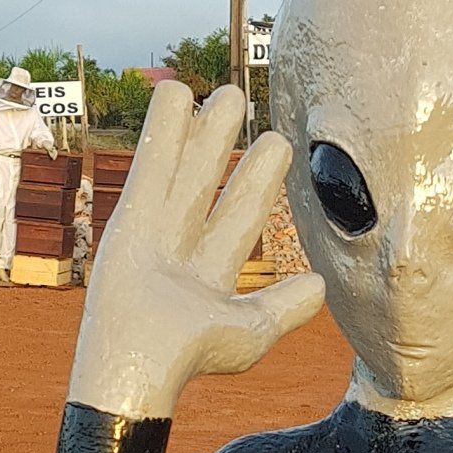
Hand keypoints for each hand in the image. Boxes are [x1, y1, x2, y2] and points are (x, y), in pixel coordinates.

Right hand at [68, 81, 323, 419]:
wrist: (143, 361)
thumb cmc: (191, 355)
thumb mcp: (250, 332)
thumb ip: (284, 308)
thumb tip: (321, 287)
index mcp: (211, 271)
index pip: (240, 213)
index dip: (258, 179)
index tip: (275, 142)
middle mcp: (183, 246)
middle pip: (208, 181)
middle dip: (223, 143)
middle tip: (237, 98)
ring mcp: (156, 231)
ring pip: (181, 169)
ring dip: (200, 130)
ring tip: (221, 91)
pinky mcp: (132, 217)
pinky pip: (152, 164)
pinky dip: (164, 129)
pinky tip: (176, 93)